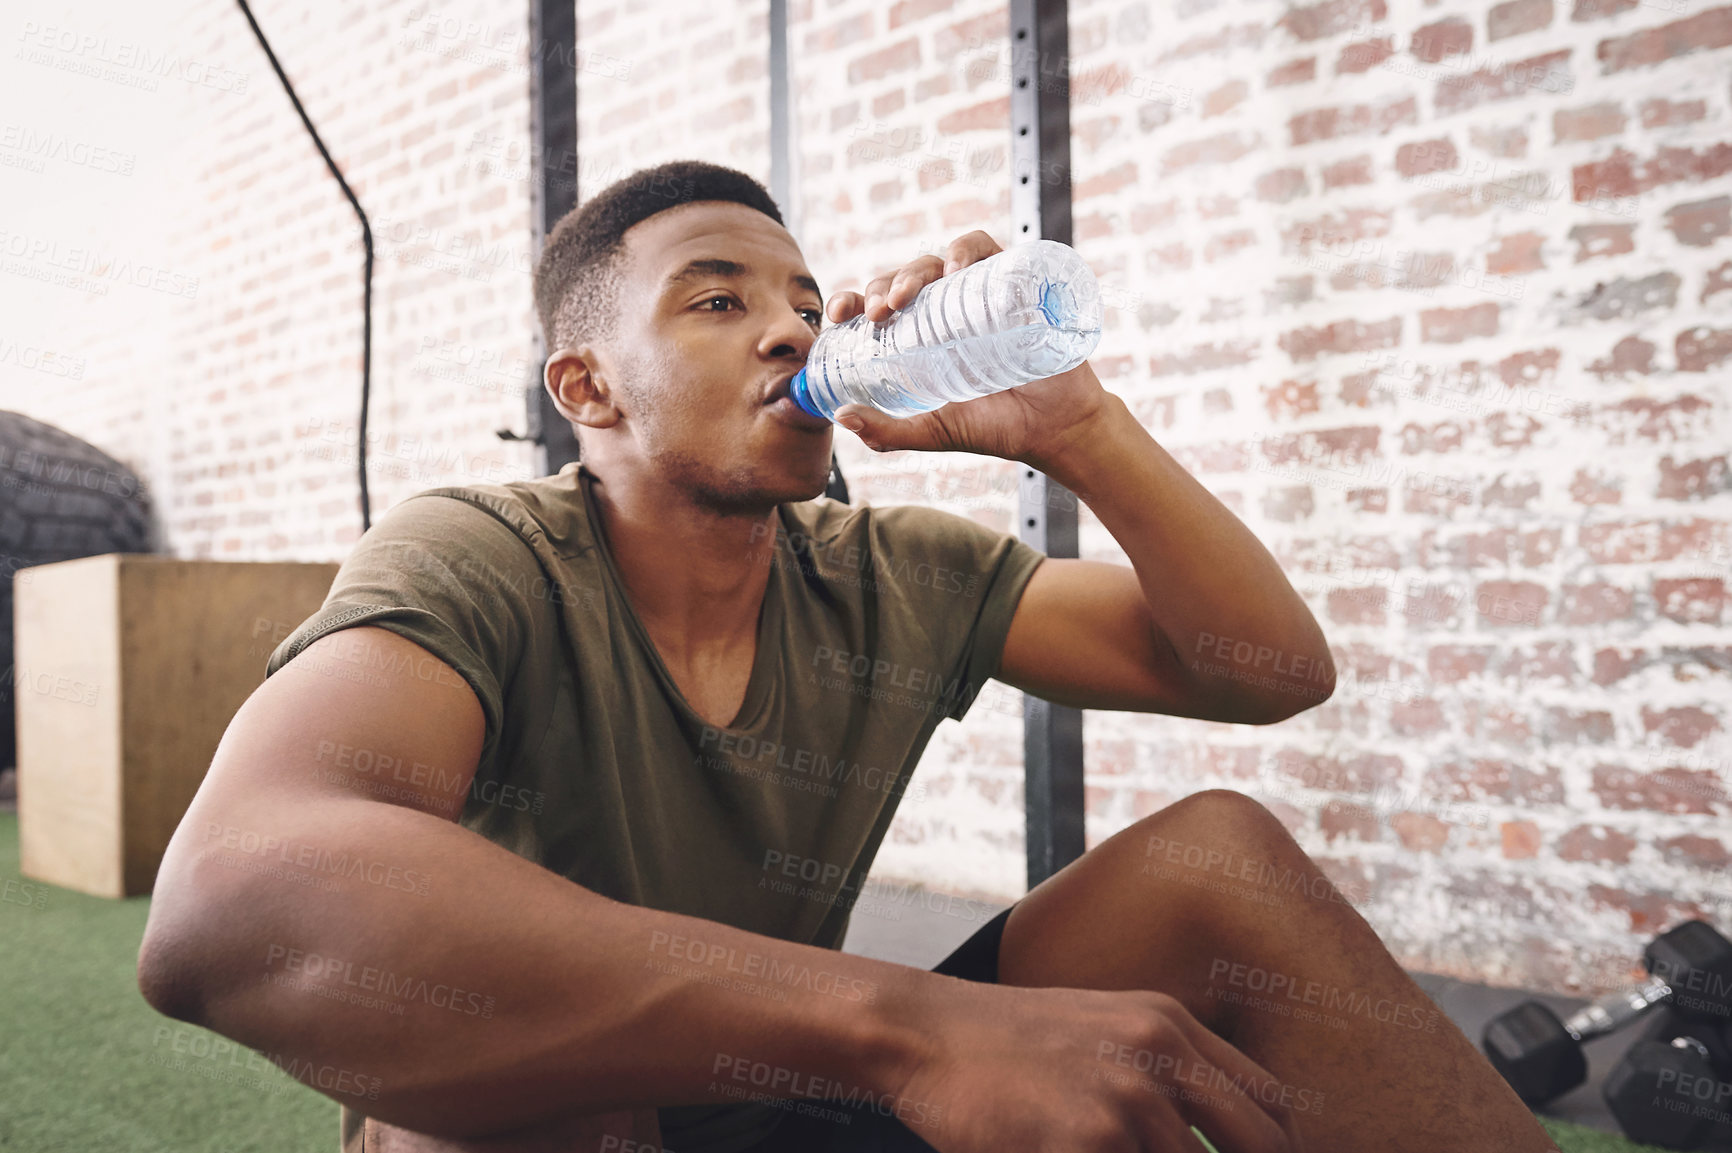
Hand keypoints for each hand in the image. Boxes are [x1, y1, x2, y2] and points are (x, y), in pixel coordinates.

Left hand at [822, 231, 1112, 466]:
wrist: (1055, 428)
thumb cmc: (994, 426)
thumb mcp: (933, 431)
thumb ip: (888, 431)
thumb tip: (842, 416)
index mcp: (919, 334)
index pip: (877, 304)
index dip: (853, 300)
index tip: (839, 315)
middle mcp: (945, 308)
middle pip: (902, 280)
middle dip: (882, 288)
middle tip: (878, 314)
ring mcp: (979, 294)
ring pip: (937, 260)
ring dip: (913, 270)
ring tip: (904, 297)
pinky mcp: (1013, 282)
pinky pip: (985, 249)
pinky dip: (966, 251)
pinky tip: (954, 271)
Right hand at [889, 980, 1304, 1152]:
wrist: (925, 1033)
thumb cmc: (1006, 1042)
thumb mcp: (1099, 1028)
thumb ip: (1159, 1069)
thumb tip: (1203, 1133)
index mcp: (1169, 1025)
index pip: (1270, 1103)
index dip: (1280, 1151)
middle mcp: (1159, 1055)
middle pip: (1260, 1146)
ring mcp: (1125, 1101)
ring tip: (1092, 1148)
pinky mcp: (1086, 1143)